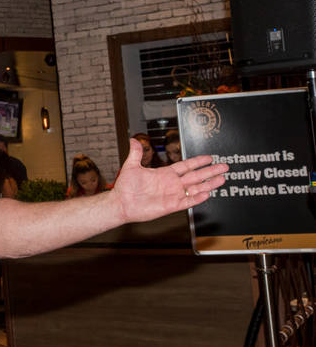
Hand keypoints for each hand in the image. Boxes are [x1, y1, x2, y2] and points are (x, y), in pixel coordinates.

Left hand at [111, 139, 227, 224]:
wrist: (121, 203)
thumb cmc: (125, 187)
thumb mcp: (131, 167)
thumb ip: (136, 153)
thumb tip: (134, 140)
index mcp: (165, 174)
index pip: (186, 166)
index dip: (198, 162)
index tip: (210, 157)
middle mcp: (172, 184)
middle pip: (196, 176)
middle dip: (210, 171)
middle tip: (224, 166)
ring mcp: (173, 195)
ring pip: (196, 188)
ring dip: (209, 184)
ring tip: (222, 179)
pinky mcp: (171, 206)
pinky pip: (188, 201)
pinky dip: (197, 198)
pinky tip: (207, 193)